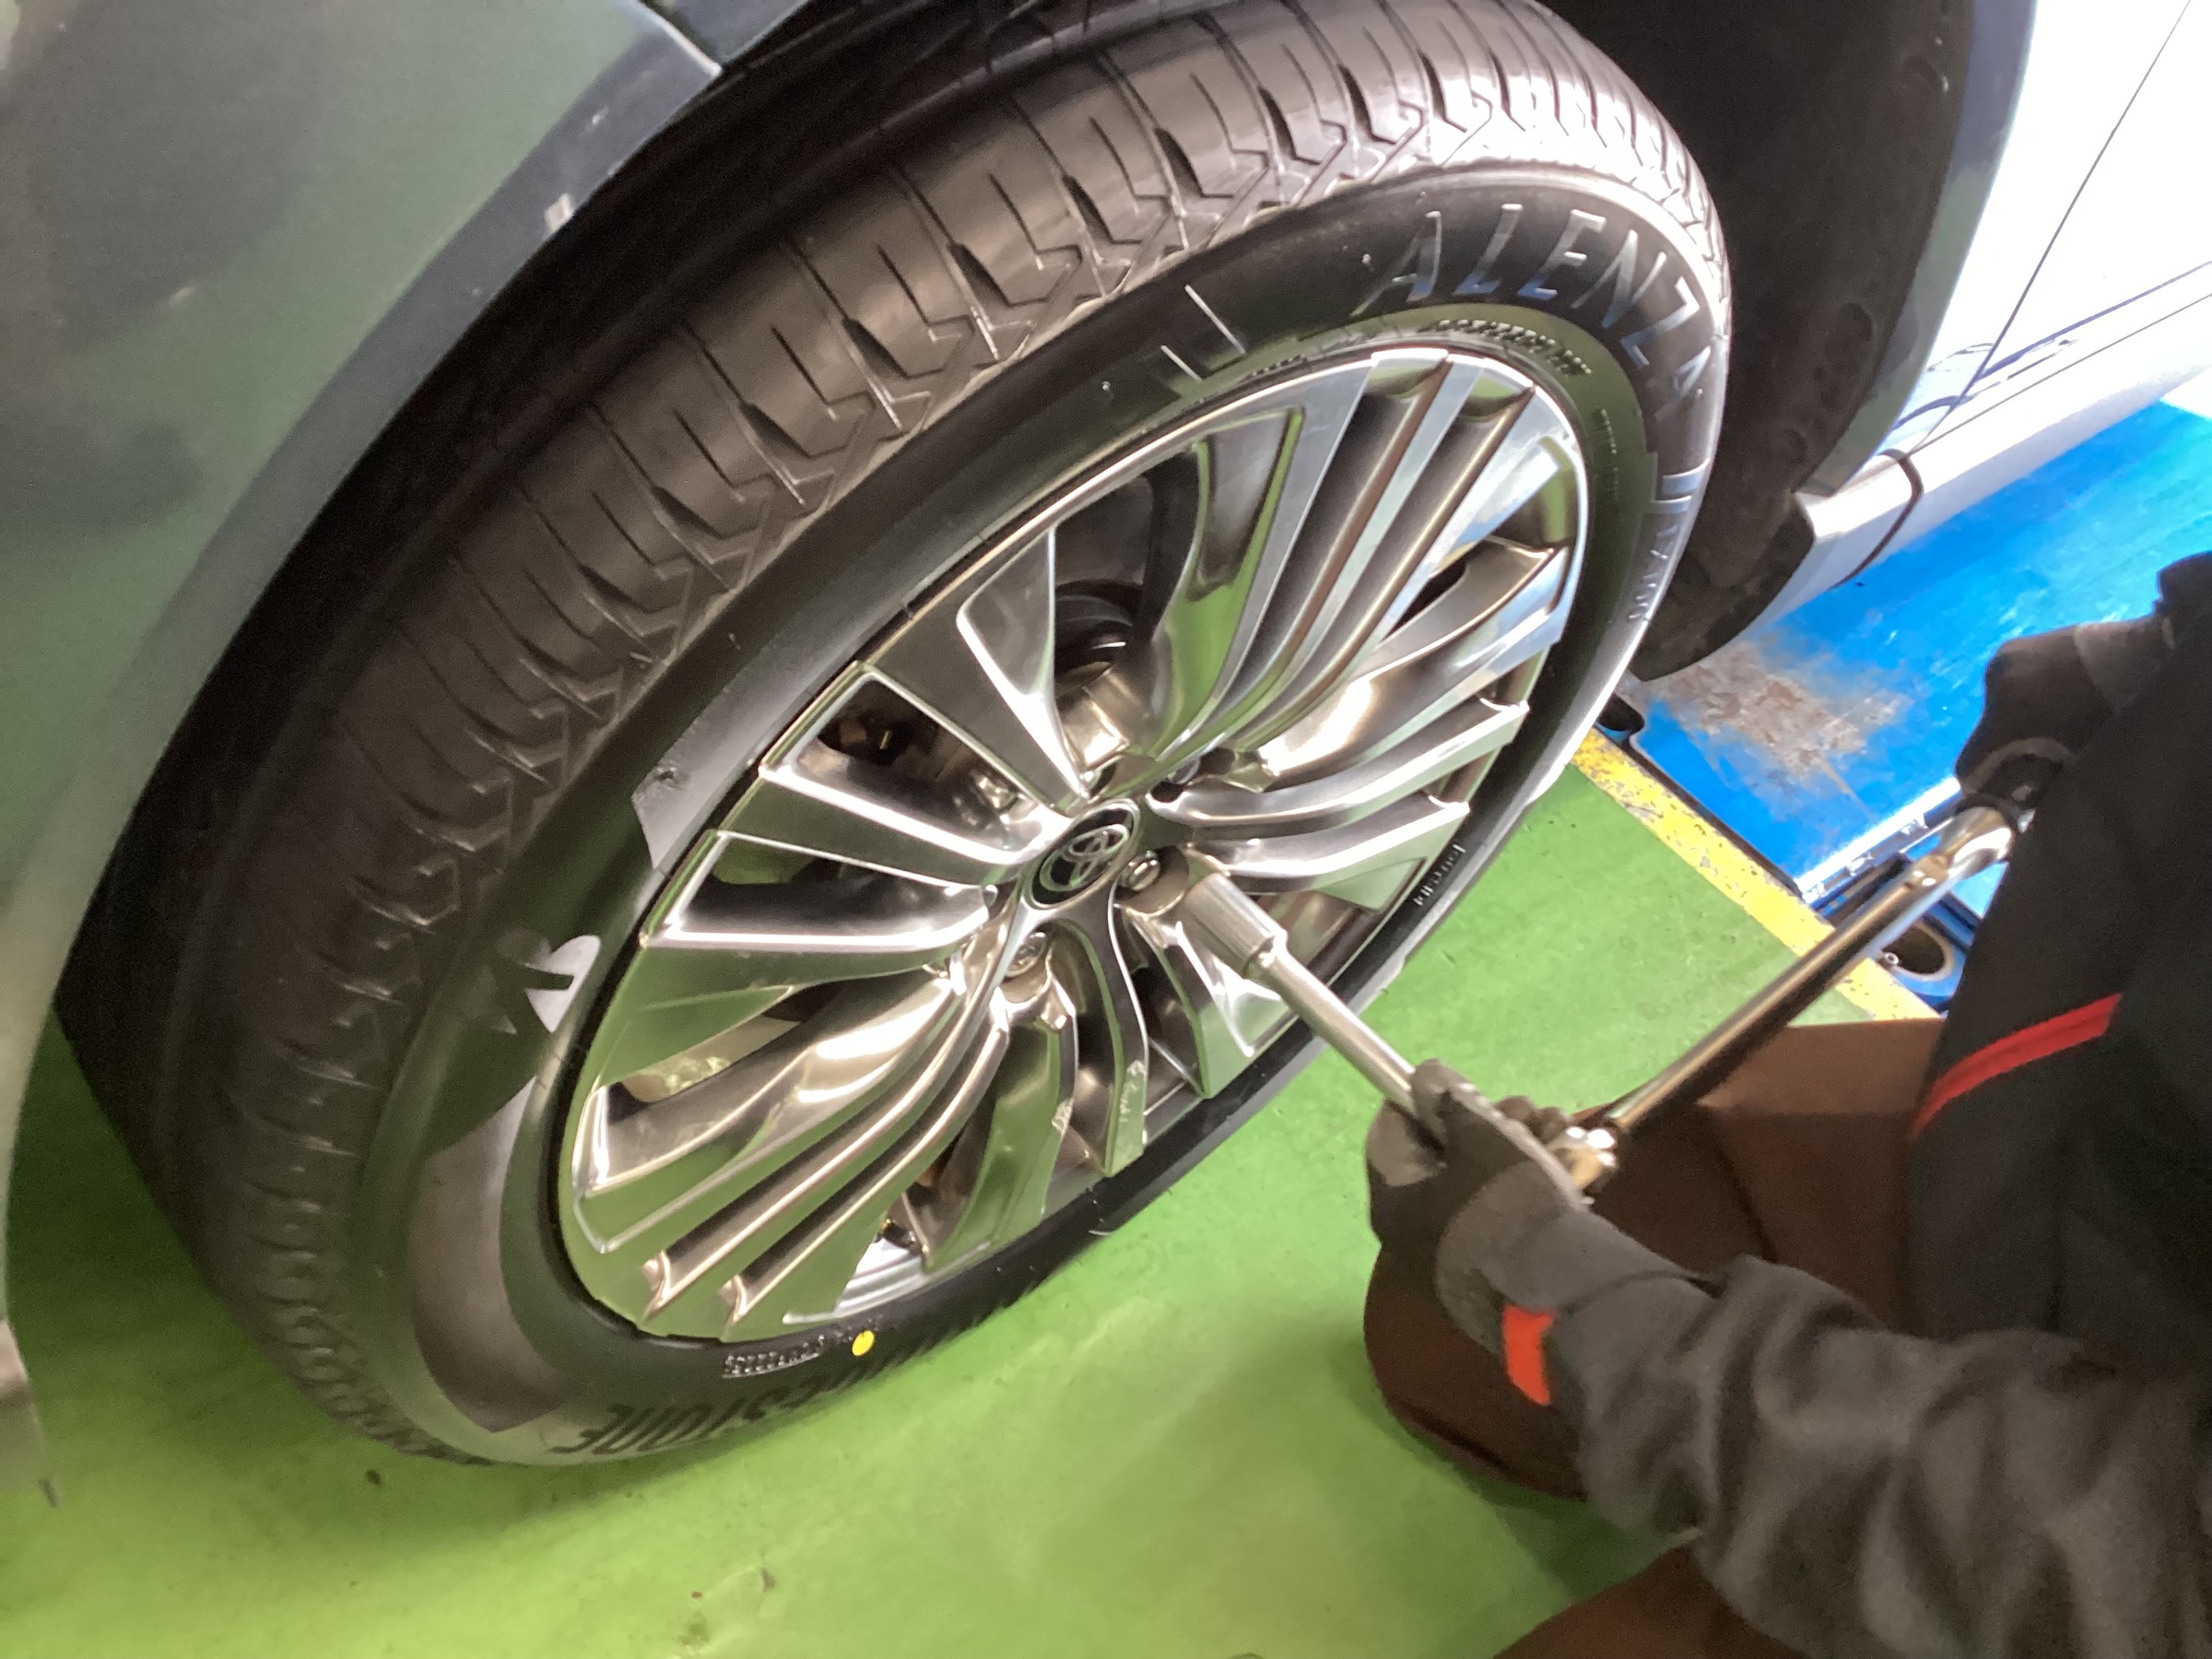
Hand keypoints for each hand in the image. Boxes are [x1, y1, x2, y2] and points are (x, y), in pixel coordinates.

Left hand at [1365, 1060, 1581, 1353]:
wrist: (1559, 1295)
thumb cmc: (1508, 1207)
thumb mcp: (1483, 1140)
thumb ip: (1454, 1103)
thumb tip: (1425, 1077)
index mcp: (1393, 1204)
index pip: (1388, 1136)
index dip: (1419, 1101)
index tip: (1454, 1085)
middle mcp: (1412, 1237)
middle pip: (1439, 1159)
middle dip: (1484, 1124)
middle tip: (1522, 1109)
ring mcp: (1452, 1261)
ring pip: (1477, 1184)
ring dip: (1515, 1148)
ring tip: (1553, 1128)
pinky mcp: (1492, 1277)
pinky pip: (1499, 1217)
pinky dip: (1525, 1187)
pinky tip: (1563, 1162)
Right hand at [1955, 553, 2211, 804]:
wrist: (2146, 655)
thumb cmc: (2117, 717)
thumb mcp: (2076, 763)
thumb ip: (2035, 789)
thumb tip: (2010, 810)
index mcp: (2007, 715)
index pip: (1970, 768)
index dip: (1987, 790)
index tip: (2012, 798)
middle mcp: (1994, 684)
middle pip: (1984, 737)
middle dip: (2008, 755)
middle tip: (2044, 763)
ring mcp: (2004, 660)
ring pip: (1996, 712)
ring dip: (2017, 725)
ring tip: (2057, 725)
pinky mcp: (2015, 648)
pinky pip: (2007, 688)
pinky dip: (2025, 700)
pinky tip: (2057, 699)